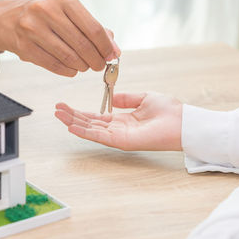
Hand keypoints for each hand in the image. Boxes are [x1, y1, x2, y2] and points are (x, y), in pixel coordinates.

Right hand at [0, 0, 120, 76]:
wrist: (6, 19)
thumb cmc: (41, 14)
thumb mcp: (65, 11)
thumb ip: (90, 26)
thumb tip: (113, 48)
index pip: (93, 27)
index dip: (105, 46)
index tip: (111, 56)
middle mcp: (46, 10)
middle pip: (82, 44)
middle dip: (95, 59)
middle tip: (99, 66)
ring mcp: (33, 29)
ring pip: (68, 56)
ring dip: (81, 66)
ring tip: (85, 66)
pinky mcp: (24, 47)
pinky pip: (53, 64)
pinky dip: (67, 71)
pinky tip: (72, 69)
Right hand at [55, 92, 182, 150]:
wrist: (183, 121)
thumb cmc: (168, 111)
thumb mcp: (144, 97)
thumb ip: (126, 98)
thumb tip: (112, 97)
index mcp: (121, 120)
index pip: (95, 116)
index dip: (79, 111)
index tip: (65, 105)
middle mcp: (117, 129)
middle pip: (89, 123)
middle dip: (72, 116)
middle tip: (56, 109)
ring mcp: (118, 136)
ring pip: (90, 130)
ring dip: (73, 123)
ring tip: (59, 115)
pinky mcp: (122, 141)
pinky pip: (99, 137)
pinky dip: (85, 132)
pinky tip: (72, 126)